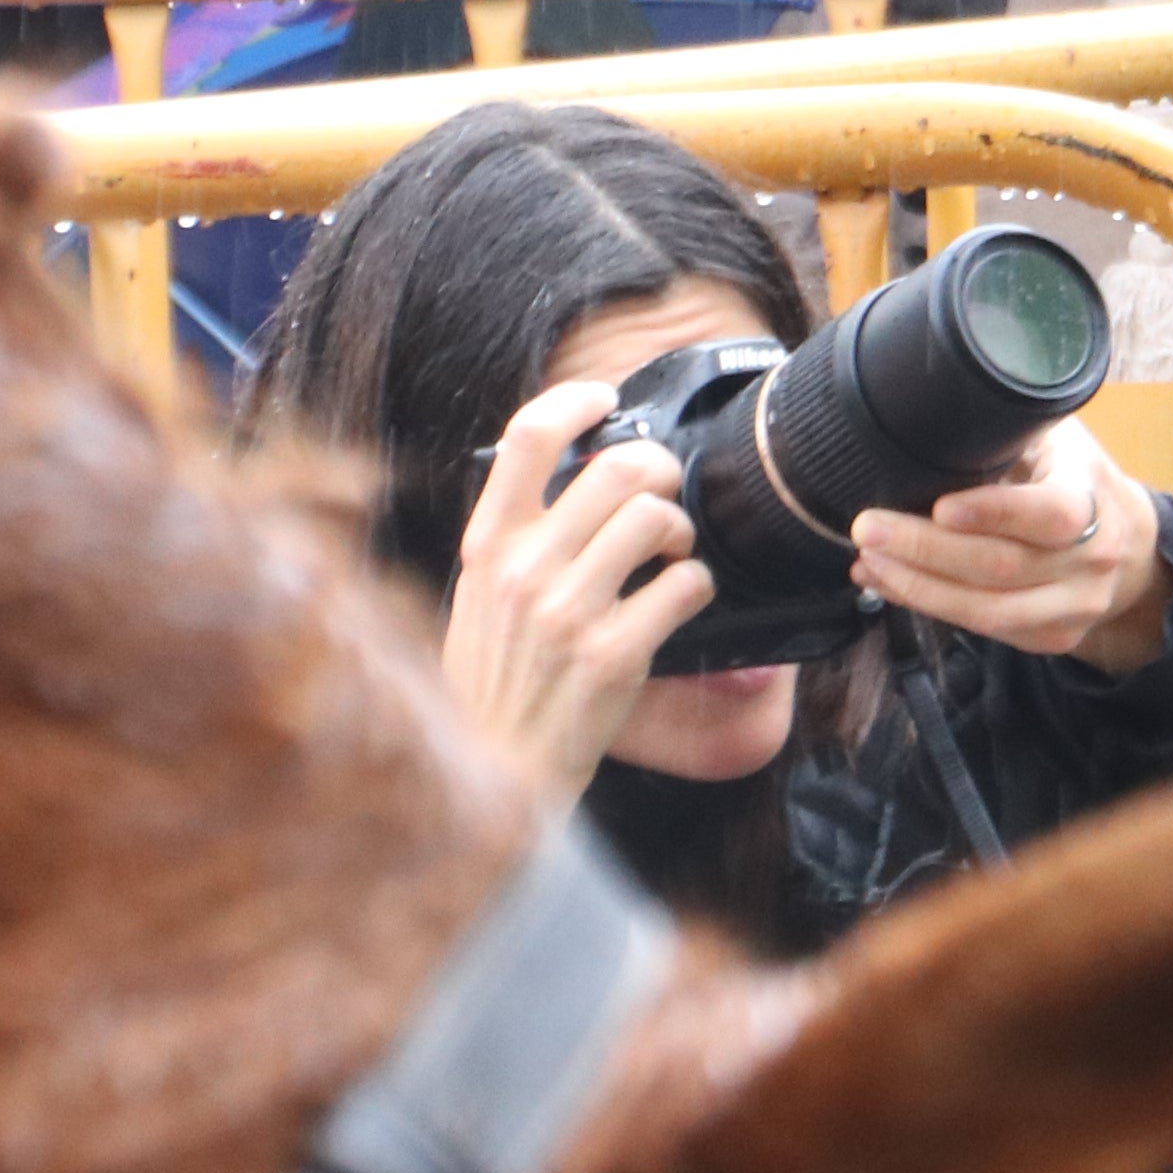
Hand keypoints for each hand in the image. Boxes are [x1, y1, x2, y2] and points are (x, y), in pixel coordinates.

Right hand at [445, 379, 714, 800]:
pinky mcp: (616, 656)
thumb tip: (568, 471)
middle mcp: (524, 571)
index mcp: (487, 546)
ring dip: (680, 528)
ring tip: (672, 551)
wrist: (496, 771)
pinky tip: (680, 598)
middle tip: (665, 491)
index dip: (576, 402)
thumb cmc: (493, 681)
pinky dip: (696, 585)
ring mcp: (570, 613)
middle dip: (659, 469)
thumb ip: (512, 538)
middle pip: (617, 469)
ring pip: (656, 518)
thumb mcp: (477, 597)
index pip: (528, 438)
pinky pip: (685, 585)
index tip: (606, 401)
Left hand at [853, 420, 1172, 673]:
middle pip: (1003, 567)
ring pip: (989, 611)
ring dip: (919, 587)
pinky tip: (889, 582)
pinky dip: (929, 605)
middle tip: (868, 528)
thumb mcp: (1053, 435)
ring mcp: (1076, 606)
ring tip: (869, 561)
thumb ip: (1008, 432)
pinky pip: (985, 631)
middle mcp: (1093, 558)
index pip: (1051, 512)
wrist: (1127, 538)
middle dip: (926, 550)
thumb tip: (929, 420)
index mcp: (1092, 495)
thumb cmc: (1071, 473)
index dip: (995, 512)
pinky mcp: (1053, 637)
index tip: (940, 505)